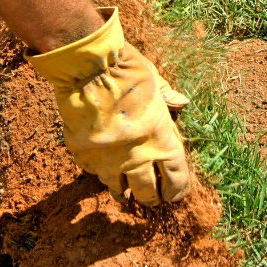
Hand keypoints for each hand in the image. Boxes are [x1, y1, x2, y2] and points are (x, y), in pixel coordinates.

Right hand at [25, 7, 190, 205]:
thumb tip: (182, 102)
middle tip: (150, 197)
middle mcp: (137, 158)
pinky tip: (99, 166)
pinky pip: (93, 171)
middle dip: (150, 197)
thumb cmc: (127, 71)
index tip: (174, 194)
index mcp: (162, 141)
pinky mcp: (84, 156)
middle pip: (147, 193)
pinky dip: (97, 170)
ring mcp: (108, 160)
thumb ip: (167, 97)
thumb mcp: (154, 81)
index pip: (176, 179)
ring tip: (123, 194)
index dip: (176, 190)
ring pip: (117, 189)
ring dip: (122, 191)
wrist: (88, 69)